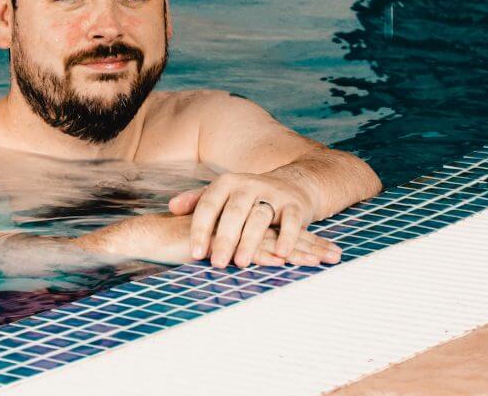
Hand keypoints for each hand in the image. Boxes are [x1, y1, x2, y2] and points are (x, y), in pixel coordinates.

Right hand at [75, 211, 339, 268]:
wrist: (151, 238)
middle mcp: (239, 223)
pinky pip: (247, 248)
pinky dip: (268, 255)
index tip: (325, 250)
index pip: (278, 232)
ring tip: (324, 259)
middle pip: (282, 234)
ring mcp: (229, 230)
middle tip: (337, 254)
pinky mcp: (218, 240)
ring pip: (272, 240)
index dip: (302, 240)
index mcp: (241, 224)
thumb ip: (234, 253)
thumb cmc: (180, 247)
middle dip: (311, 245)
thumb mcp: (214, 251)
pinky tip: (286, 261)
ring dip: (300, 250)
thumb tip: (258, 263)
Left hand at [168, 172, 340, 268]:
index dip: (201, 230)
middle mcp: (248, 186)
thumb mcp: (223, 194)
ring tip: (241, 262)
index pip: (208, 206)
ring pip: (259, 217)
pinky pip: (291, 221)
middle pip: (233, 213)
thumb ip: (197, 200)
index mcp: (227, 184)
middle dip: (225, 239)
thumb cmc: (249, 195)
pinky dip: (287, 237)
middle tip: (217, 263)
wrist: (293, 183)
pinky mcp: (294, 204)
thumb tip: (171, 207)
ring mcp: (272, 194)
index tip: (195, 253)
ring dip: (250, 241)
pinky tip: (280, 254)